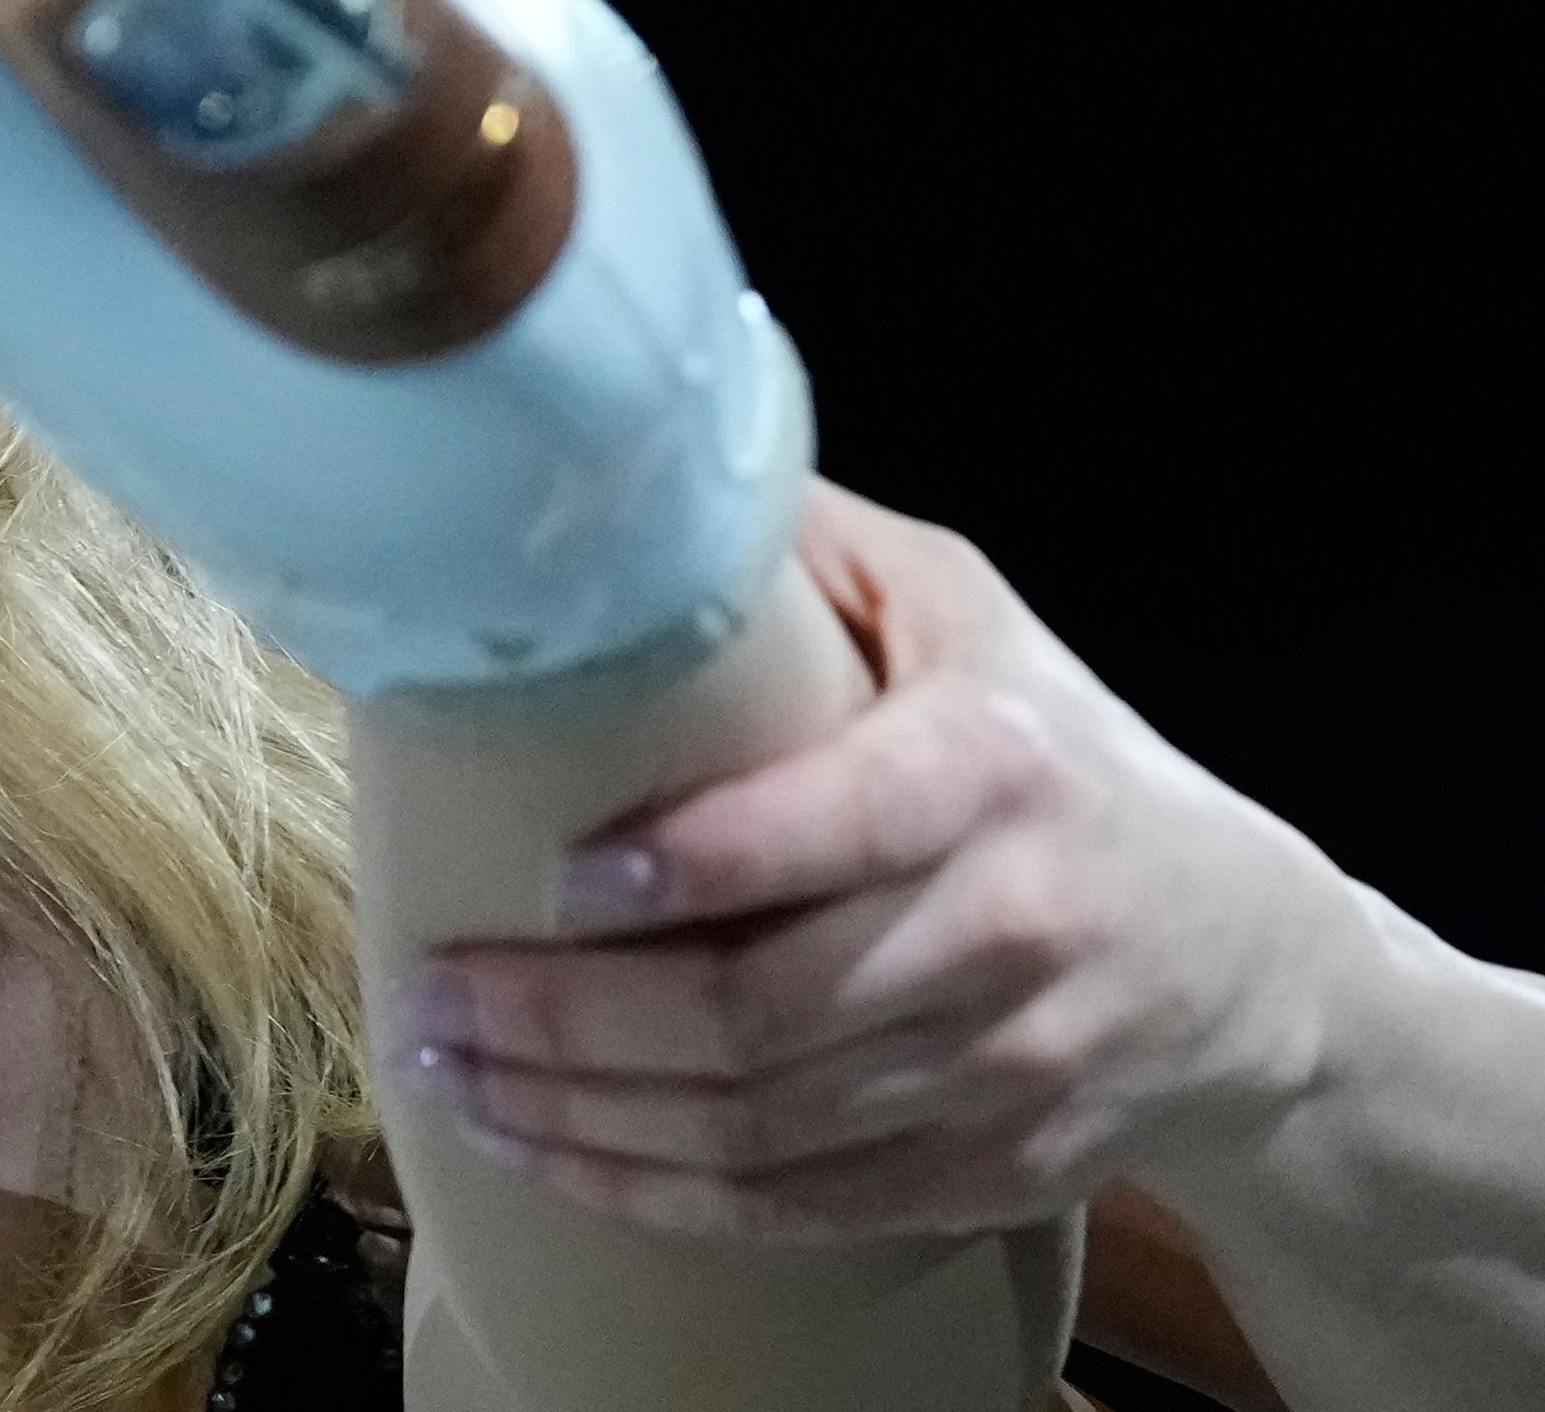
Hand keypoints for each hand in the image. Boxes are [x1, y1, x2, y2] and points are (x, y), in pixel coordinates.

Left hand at [380, 481, 1366, 1242]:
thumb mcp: (963, 614)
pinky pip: (796, 1210)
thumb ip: (808, 548)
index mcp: (992, 771)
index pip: (828, 830)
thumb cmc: (1055, 753)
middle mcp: (1009, 931)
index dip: (686, 866)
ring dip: (577, 1116)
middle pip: (761, 1011)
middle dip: (566, 1019)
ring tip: (443, 1072)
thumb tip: (625, 469)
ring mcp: (1005, 1073)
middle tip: (426, 996)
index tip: (553, 875)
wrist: (1252, 962)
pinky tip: (542, 1155)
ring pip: (760, 1127)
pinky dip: (654, 1195)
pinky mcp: (987, 1172)